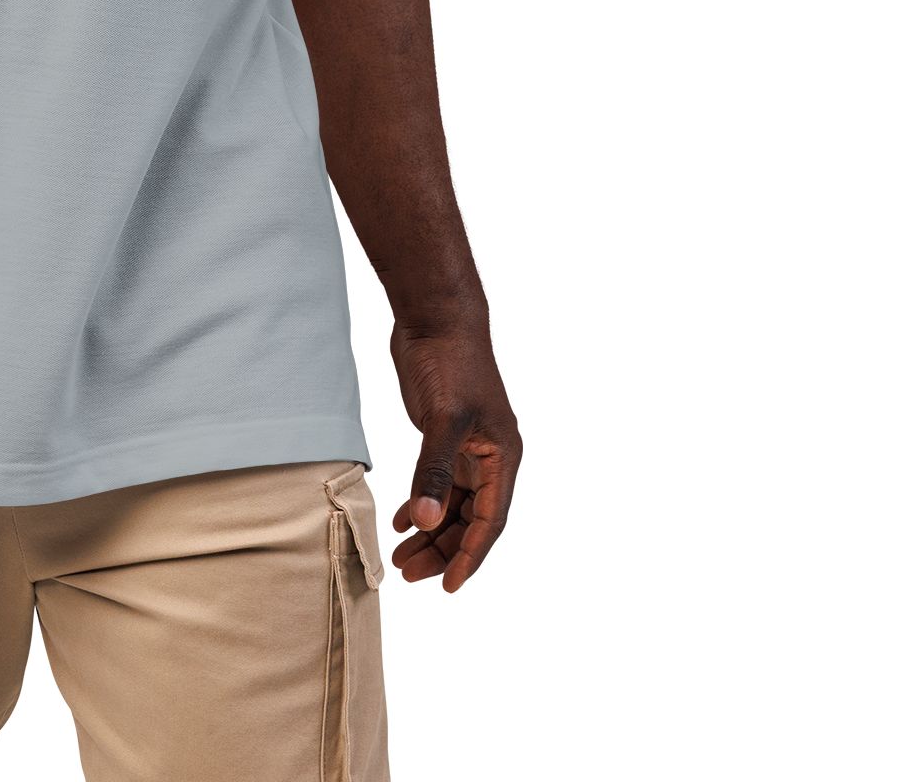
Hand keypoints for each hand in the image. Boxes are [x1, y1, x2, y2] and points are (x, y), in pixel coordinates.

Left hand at [388, 322, 520, 590]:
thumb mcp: (442, 418)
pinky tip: (400, 520)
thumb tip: (425, 520)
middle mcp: (490, 458)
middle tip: (409, 574)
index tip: (449, 586)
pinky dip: (421, 503)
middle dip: (442, 549)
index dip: (470, 556)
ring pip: (453, 506)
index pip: (490, 521)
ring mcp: (468, 448)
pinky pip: (438, 484)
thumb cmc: (449, 361)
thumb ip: (434, 471)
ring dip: (430, 531)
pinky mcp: (445, 436)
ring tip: (400, 557)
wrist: (434, 317)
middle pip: (470, 520)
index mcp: (503, 456)